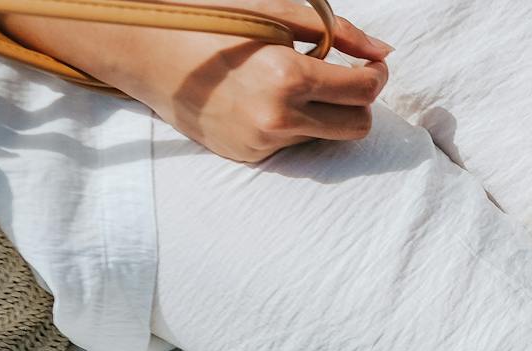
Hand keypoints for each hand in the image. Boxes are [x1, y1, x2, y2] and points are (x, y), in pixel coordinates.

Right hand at [0, 0, 393, 162]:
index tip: (372, 65)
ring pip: (325, 137)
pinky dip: (290, 123)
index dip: (376, 76)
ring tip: (292, 84)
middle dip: (358, 103)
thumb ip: (336, 32)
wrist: (147, 54)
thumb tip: (384, 53)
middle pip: (356, 127)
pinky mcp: (248, 156)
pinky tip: (261, 99)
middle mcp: (279, 118)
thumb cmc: (212, 23)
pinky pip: (291, 144)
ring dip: (323, 113)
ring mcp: (262, 143)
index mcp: (289, 77)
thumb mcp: (273, 13)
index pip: (364, 91)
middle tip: (345, 78)